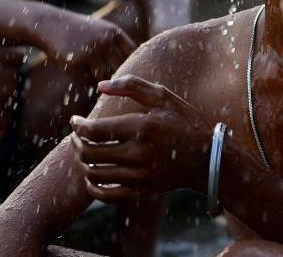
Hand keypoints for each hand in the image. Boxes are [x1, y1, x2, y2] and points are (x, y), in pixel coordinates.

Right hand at [45, 14, 136, 79]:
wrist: (49, 24)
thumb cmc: (79, 29)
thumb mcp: (102, 29)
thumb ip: (118, 44)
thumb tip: (135, 65)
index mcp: (114, 33)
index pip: (132, 55)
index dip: (133, 66)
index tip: (130, 74)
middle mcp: (105, 42)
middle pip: (120, 69)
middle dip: (119, 78)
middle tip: (117, 86)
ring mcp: (90, 53)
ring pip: (105, 78)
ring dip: (103, 82)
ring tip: (99, 82)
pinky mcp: (76, 64)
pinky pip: (87, 80)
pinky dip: (86, 81)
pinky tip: (81, 75)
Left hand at [69, 75, 211, 201]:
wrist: (207, 158)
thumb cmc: (183, 122)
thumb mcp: (163, 97)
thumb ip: (131, 86)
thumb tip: (100, 86)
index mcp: (142, 127)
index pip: (94, 131)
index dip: (78, 126)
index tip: (75, 121)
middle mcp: (139, 153)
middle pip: (89, 153)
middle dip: (76, 142)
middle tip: (76, 135)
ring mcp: (139, 175)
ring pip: (93, 173)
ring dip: (82, 161)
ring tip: (84, 150)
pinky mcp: (141, 190)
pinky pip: (106, 195)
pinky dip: (92, 187)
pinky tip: (92, 175)